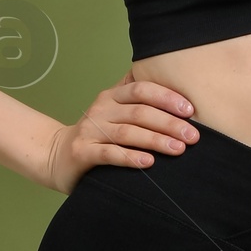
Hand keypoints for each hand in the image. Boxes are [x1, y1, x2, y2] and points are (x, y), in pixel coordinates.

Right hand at [43, 76, 198, 193]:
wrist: (57, 156)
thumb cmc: (97, 135)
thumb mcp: (115, 111)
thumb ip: (138, 100)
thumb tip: (177, 88)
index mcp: (112, 96)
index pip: (141, 89)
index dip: (166, 97)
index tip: (190, 110)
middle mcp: (100, 109)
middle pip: (139, 112)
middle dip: (169, 123)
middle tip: (193, 136)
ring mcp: (90, 131)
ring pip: (127, 132)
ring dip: (155, 140)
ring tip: (178, 149)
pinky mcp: (83, 153)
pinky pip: (110, 154)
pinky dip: (130, 157)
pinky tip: (148, 162)